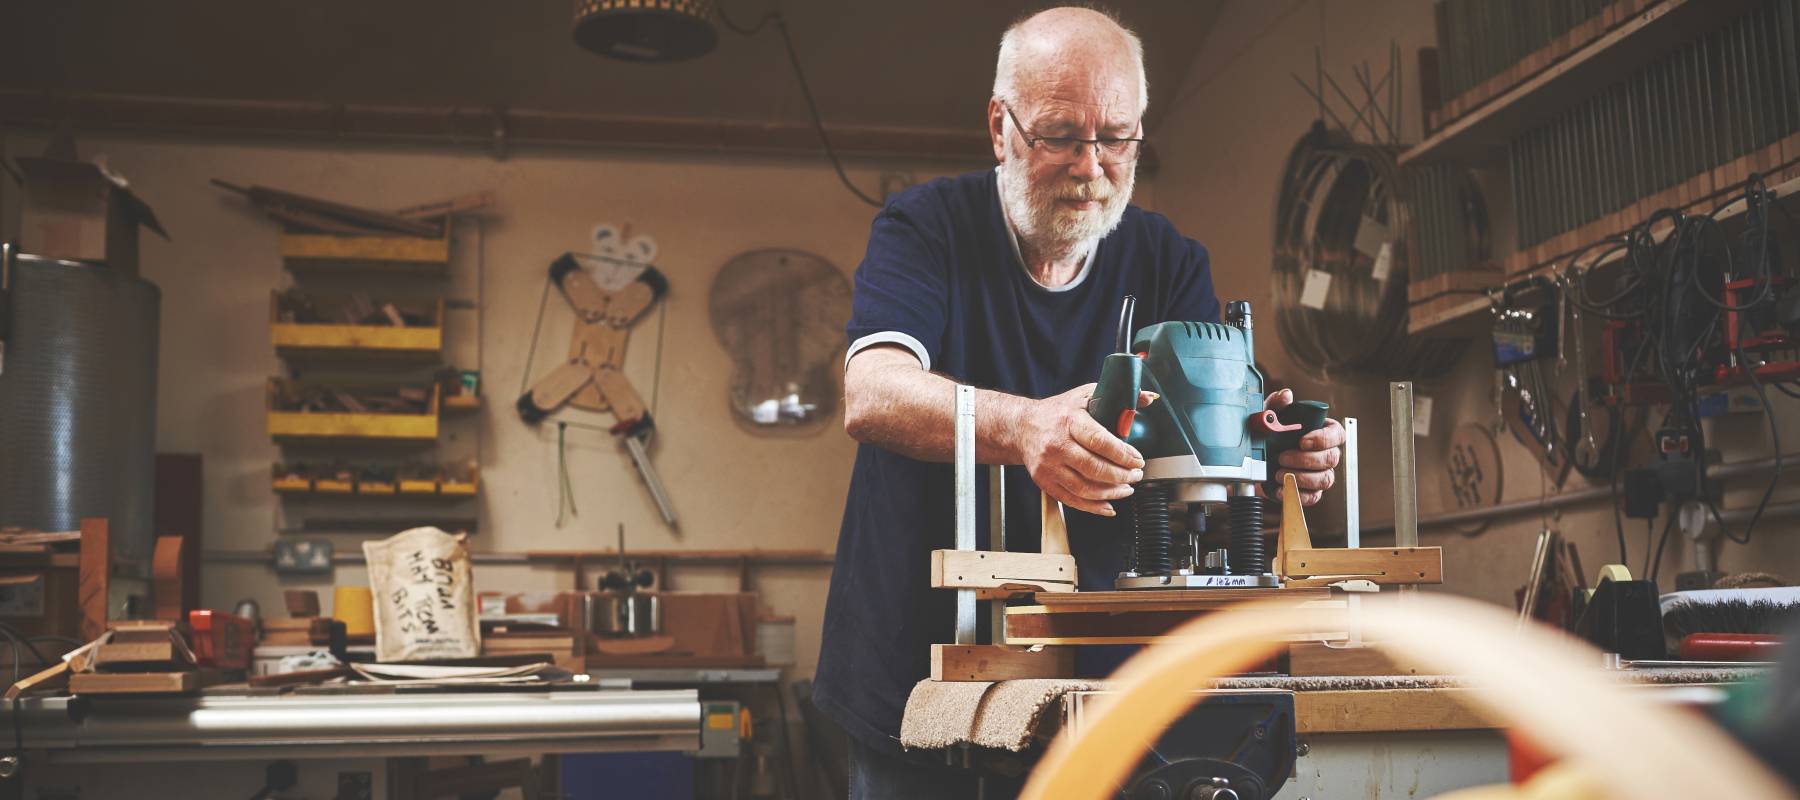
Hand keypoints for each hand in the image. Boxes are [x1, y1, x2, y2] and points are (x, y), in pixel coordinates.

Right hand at [1013, 383, 1146, 516]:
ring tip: (1127, 488)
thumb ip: (1118, 396)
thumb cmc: (1058, 411)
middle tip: (1136, 474)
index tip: (1137, 459)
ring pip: (1085, 488)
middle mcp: (1056, 444)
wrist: (1022, 427)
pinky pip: (1071, 500)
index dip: (1123, 454)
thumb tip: (1150, 398)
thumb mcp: (1086, 395)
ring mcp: (1048, 466)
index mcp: (1069, 421)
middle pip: (1094, 468)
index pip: (1100, 441)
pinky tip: (1109, 505)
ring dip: (1111, 493)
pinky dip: (1093, 507)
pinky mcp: (1044, 481)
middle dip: (1122, 475)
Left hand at [1265, 388, 1343, 506]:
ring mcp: (1321, 474)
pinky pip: (1313, 497)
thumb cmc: (1267, 436)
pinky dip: (1297, 494)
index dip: (1324, 439)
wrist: (1253, 463)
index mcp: (1322, 432)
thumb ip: (1276, 405)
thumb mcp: (1268, 418)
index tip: (1303, 441)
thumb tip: (1286, 395)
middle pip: (1332, 458)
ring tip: (1279, 473)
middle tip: (1283, 457)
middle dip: (1306, 460)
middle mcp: (1326, 453)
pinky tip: (1281, 488)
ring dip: (1302, 478)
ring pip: (1325, 479)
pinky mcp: (1311, 491)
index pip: (1337, 434)